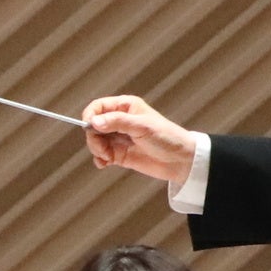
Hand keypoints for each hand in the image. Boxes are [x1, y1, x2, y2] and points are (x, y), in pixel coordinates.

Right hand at [82, 95, 199, 184]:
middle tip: (103, 150)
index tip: (89, 127)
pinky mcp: (119, 154)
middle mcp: (120, 121)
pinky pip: (101, 155)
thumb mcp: (142, 127)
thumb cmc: (167, 138)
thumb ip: (118, 122)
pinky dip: (99, 159)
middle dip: (93, 138)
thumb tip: (94, 122)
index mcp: (126, 106)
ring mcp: (119, 138)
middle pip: (93, 125)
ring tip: (107, 158)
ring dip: (96, 150)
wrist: (181, 161)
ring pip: (95, 141)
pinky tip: (105, 163)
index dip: (90, 115)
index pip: (98, 106)